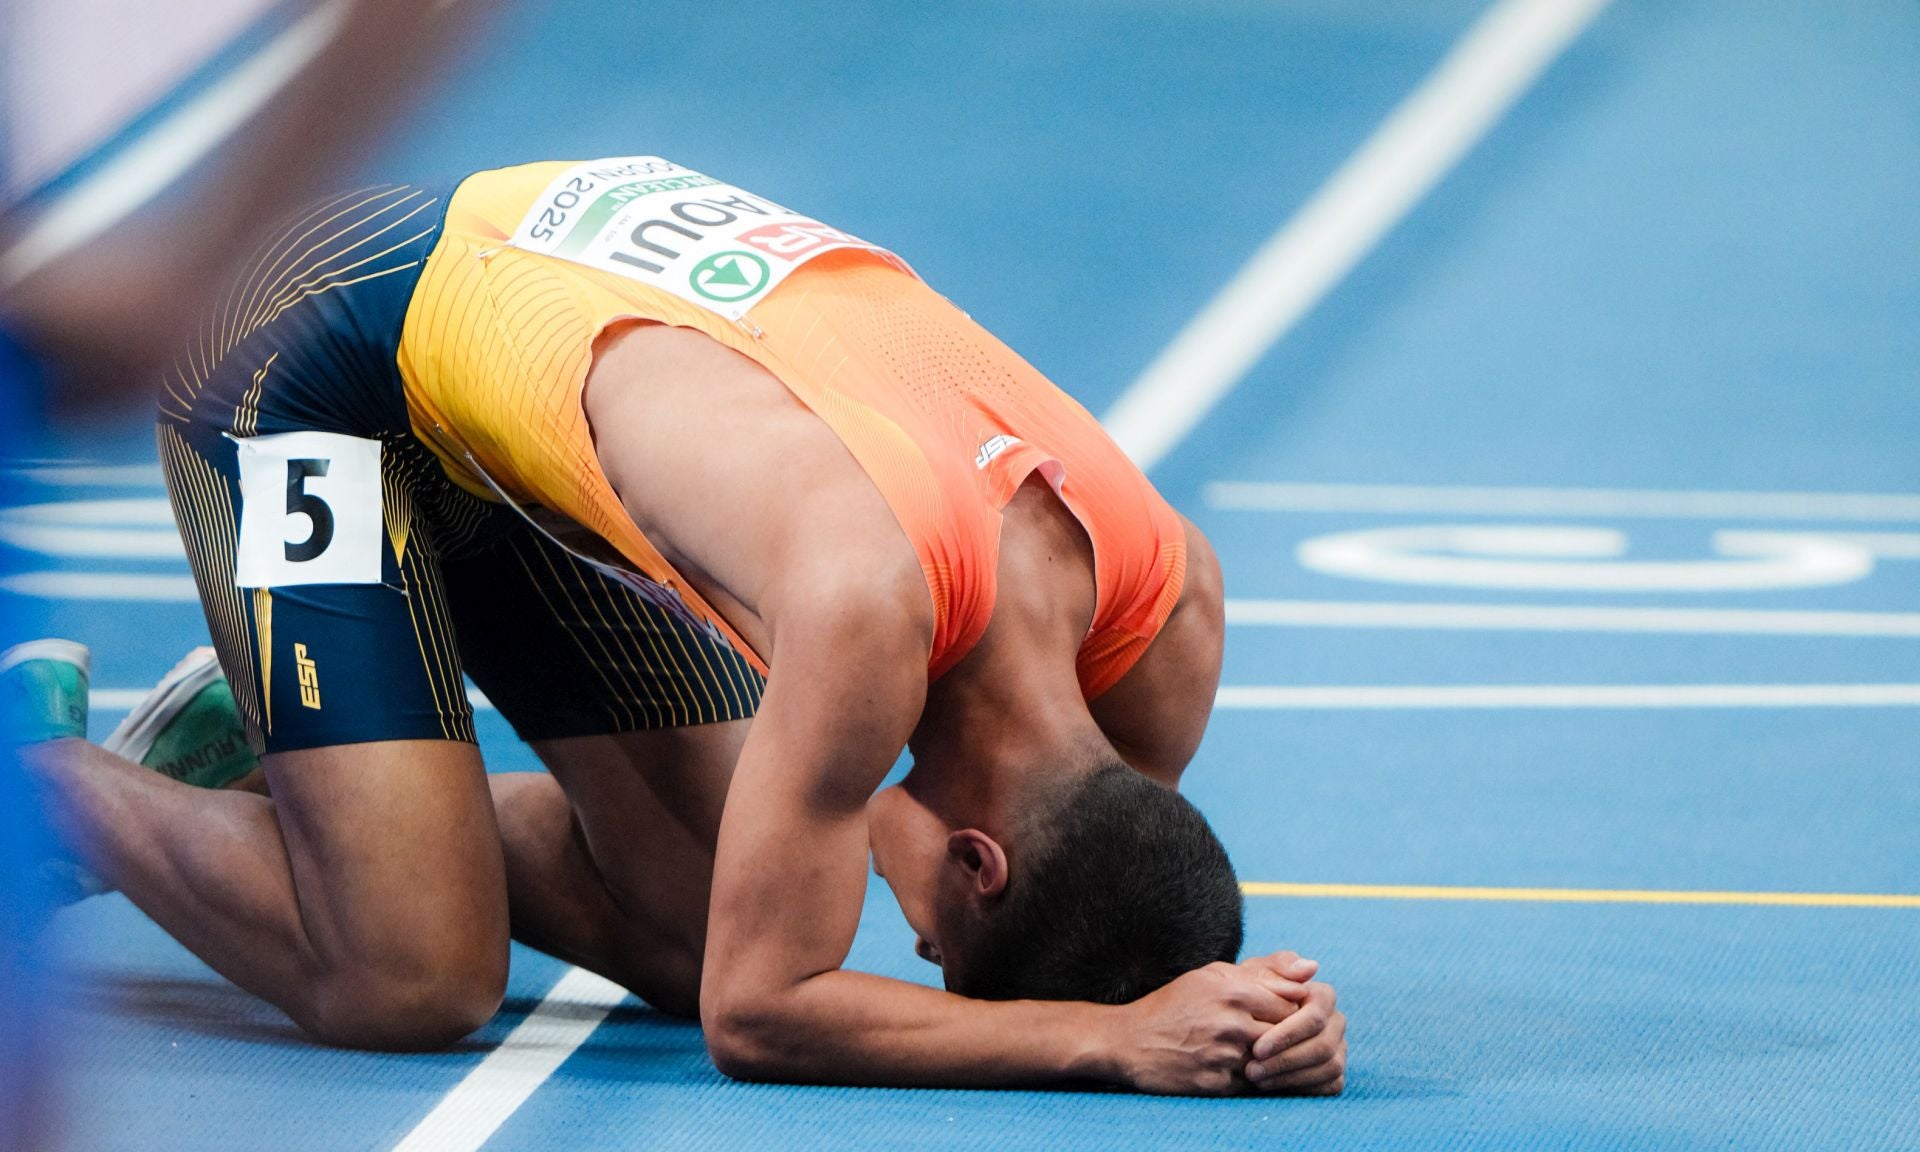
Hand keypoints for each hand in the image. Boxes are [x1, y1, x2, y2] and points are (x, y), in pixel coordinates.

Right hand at [1112, 960, 1312, 1094]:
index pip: (1292, 1004)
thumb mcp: (1214, 975)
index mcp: (1233, 991)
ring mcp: (1223, 1056)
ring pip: (1274, 1062)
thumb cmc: (1175, 1003)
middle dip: (1290, 1038)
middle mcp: (1231, 1023)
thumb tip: (1312, 969)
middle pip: (1287, 1034)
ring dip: (1275, 1060)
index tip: (1290, 1015)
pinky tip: (1247, 1070)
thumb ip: (1265, 971)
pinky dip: (1257, 1079)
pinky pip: (1254, 1085)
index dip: (1296, 1011)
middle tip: (1283, 1038)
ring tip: (1265, 1054)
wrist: (1128, 1040)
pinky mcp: (1216, 1084)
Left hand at [1245, 977, 1345, 1095]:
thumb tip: (1311, 967)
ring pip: (1329, 1067)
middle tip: (1252, 1070)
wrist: (1247, 1017)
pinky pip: (1329, 1085)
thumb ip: (1279, 966)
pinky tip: (1274, 1086)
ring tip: (1256, 1079)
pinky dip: (1302, 1088)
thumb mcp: (1256, 974)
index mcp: (1323, 996)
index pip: (1315, 1016)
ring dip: (1291, 1077)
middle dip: (1286, 1060)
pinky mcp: (1335, 1072)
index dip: (1288, 1034)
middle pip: (1323, 1045)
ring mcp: (1339, 1048)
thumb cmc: (1251, 993)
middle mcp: (1336, 1022)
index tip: (1257, 1048)